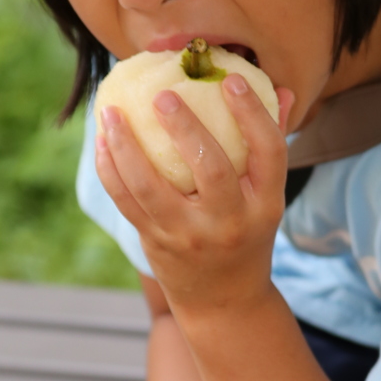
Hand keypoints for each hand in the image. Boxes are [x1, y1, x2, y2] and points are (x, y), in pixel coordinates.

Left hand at [95, 76, 294, 313]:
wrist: (223, 301)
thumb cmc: (247, 235)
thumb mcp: (266, 199)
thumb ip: (268, 146)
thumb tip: (278, 89)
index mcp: (265, 205)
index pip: (269, 153)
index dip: (253, 114)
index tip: (233, 79)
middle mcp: (230, 222)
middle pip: (213, 169)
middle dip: (187, 129)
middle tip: (164, 95)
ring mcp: (189, 235)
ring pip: (152, 187)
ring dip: (127, 146)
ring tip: (111, 112)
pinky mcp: (156, 241)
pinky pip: (126, 202)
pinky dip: (110, 169)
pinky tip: (102, 141)